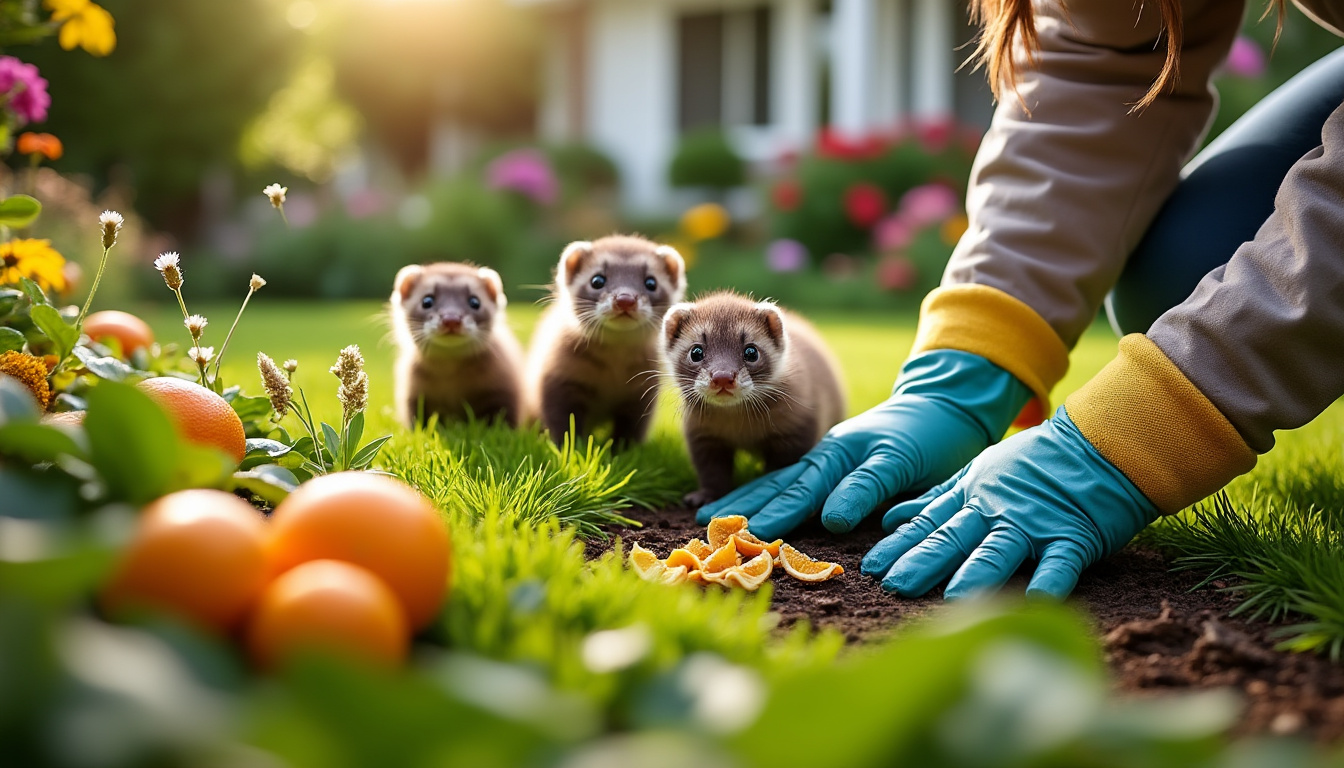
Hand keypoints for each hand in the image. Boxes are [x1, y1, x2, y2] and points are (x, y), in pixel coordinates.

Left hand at [696, 350, 1030, 540]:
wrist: (949, 406)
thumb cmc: (907, 447)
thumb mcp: (865, 476)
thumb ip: (837, 496)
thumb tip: (806, 527)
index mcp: (824, 462)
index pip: (775, 486)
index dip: (742, 503)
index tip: (707, 520)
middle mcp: (835, 454)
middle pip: (785, 484)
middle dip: (749, 507)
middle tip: (712, 529)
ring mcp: (863, 452)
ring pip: (819, 480)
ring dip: (788, 507)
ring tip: (757, 531)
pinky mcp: (898, 455)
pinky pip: (874, 478)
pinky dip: (855, 496)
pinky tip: (837, 518)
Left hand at [860, 407, 1159, 599]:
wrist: (1098, 441)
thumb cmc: (1036, 462)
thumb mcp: (978, 472)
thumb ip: (937, 499)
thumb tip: (892, 519)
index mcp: (972, 496)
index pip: (928, 523)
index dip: (899, 545)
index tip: (870, 568)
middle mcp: (996, 510)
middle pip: (954, 537)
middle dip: (922, 561)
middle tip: (892, 586)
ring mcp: (1034, 522)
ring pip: (1000, 548)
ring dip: (976, 572)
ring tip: (952, 598)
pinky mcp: (1074, 535)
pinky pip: (1061, 561)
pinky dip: (1050, 580)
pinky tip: (1038, 600)